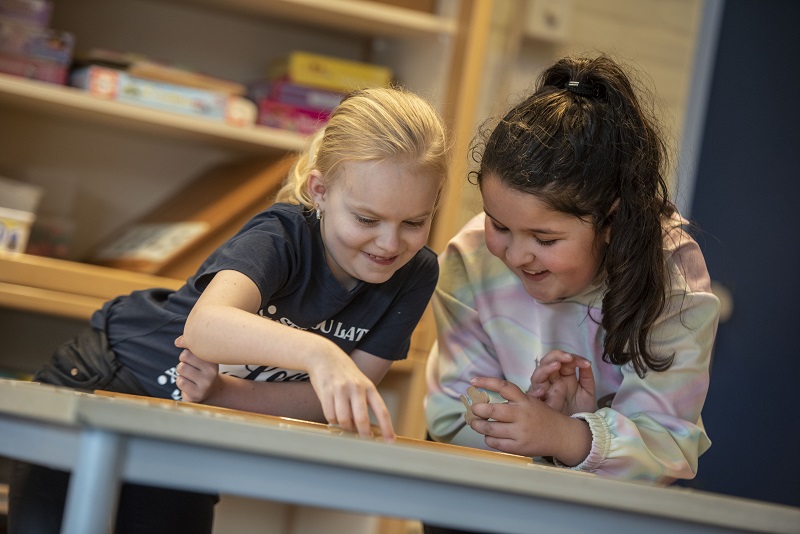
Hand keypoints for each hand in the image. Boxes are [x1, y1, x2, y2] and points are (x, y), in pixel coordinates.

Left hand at [175, 347, 219, 402]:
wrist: (210, 392)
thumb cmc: (201, 370)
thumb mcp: (201, 357)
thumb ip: (192, 346)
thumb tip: (178, 341)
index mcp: (213, 359)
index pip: (194, 346)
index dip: (187, 349)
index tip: (188, 352)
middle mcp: (212, 371)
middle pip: (185, 356)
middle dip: (183, 360)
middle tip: (189, 365)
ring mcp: (205, 384)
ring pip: (181, 368)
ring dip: (181, 371)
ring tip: (189, 374)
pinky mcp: (196, 394)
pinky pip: (180, 381)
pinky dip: (180, 381)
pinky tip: (188, 383)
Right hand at [308, 348, 394, 441]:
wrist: (325, 356)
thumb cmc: (345, 375)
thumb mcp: (361, 384)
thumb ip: (365, 403)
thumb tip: (367, 429)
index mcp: (369, 387)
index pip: (381, 411)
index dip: (387, 428)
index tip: (390, 441)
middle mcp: (356, 388)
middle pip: (361, 419)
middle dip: (363, 434)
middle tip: (364, 440)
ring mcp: (341, 390)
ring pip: (344, 420)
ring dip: (345, 427)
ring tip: (346, 423)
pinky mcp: (326, 392)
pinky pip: (330, 416)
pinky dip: (333, 420)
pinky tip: (334, 415)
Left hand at [469, 376, 591, 463]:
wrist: (561, 436)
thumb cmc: (541, 417)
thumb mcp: (530, 402)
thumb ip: (511, 400)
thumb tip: (483, 400)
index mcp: (524, 400)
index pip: (504, 386)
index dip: (486, 382)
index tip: (473, 381)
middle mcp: (522, 415)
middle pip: (493, 410)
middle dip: (478, 409)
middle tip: (473, 409)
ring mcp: (520, 432)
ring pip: (490, 428)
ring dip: (478, 425)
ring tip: (475, 423)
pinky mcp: (518, 447)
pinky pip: (495, 443)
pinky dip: (488, 438)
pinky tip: (488, 435)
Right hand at [527, 350, 595, 414]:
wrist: (580, 431)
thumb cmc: (581, 412)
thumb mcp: (588, 393)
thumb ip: (587, 377)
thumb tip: (586, 363)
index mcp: (564, 377)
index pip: (563, 361)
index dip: (572, 358)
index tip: (585, 363)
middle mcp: (552, 382)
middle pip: (547, 362)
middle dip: (556, 356)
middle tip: (569, 358)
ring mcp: (545, 391)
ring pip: (538, 375)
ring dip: (545, 368)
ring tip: (556, 366)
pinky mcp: (539, 404)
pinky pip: (532, 395)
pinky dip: (536, 390)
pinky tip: (542, 389)